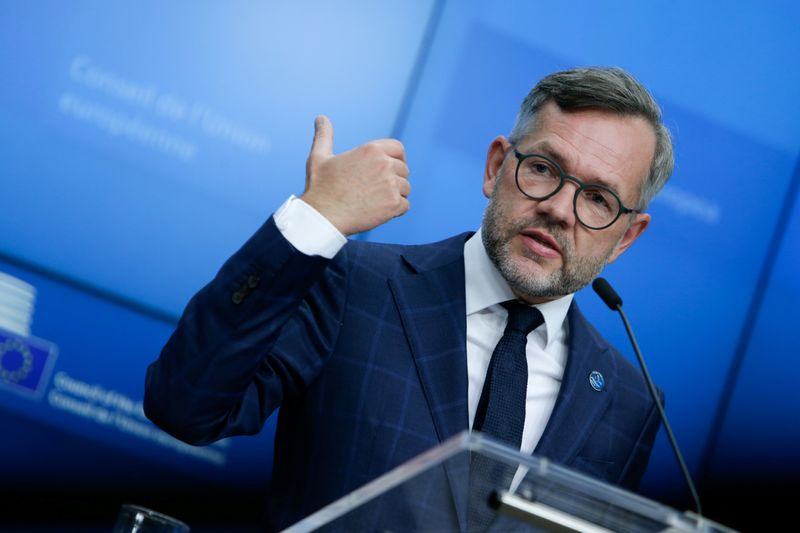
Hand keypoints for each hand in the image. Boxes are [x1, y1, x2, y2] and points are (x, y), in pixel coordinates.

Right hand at [301, 116, 410, 235]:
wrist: (322, 216)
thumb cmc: (320, 187)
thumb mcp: (319, 156)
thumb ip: (324, 136)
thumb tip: (320, 118)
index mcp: (371, 150)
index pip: (398, 148)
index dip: (397, 158)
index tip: (391, 167)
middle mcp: (384, 164)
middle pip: (404, 170)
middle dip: (394, 179)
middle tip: (376, 190)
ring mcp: (391, 185)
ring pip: (405, 188)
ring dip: (395, 195)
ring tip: (375, 201)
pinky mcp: (393, 204)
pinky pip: (405, 205)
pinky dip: (395, 210)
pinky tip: (378, 211)